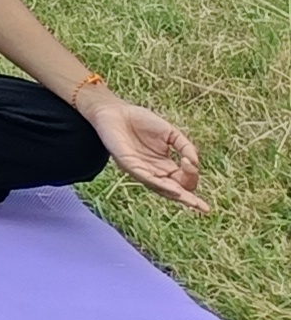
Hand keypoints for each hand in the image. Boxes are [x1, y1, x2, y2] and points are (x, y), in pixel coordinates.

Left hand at [79, 86, 209, 209]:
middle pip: (175, 190)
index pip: (183, 179)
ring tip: (192, 202)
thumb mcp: (170, 132)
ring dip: (178, 195)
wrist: (115, 112)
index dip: (192, 175)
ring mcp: (142, 170)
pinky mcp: (129, 165)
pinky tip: (173, 189)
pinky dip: (161, 184)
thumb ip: (185, 146)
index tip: (191, 161)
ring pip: (162, 188)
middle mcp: (154, 171)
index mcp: (165, 164)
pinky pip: (146, 178)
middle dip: (190, 199)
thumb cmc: (140, 121)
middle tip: (204, 207)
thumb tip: (196, 162)